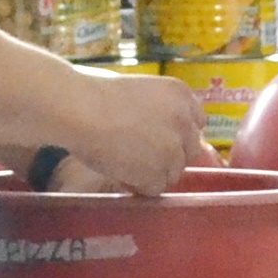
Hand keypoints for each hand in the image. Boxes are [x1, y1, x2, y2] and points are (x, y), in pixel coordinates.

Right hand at [60, 69, 208, 197]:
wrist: (80, 109)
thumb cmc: (96, 92)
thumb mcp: (139, 89)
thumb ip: (158, 108)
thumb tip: (157, 130)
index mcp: (181, 94)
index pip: (197, 123)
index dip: (178, 134)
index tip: (161, 138)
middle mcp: (184, 121)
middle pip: (188, 152)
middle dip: (168, 156)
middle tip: (141, 155)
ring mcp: (173, 149)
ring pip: (173, 173)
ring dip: (153, 173)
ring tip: (126, 164)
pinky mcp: (157, 173)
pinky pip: (155, 188)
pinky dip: (139, 185)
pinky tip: (121, 173)